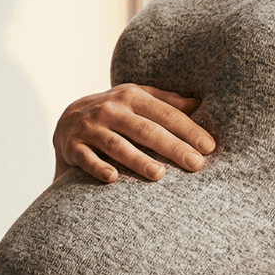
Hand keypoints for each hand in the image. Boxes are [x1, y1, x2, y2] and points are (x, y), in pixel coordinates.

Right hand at [53, 84, 215, 182]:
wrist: (65, 121)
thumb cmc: (112, 112)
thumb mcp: (136, 98)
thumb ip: (166, 102)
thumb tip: (200, 104)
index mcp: (130, 96)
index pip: (165, 114)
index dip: (188, 130)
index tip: (209, 147)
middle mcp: (109, 110)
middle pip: (145, 130)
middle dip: (172, 147)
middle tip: (195, 164)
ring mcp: (89, 128)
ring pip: (117, 145)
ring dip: (138, 160)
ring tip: (160, 175)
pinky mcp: (72, 146)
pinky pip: (86, 159)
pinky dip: (98, 168)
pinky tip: (113, 178)